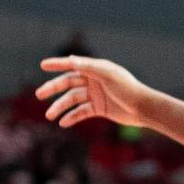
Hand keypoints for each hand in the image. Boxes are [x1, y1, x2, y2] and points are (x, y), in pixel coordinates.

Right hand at [36, 56, 150, 128]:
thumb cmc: (129, 89)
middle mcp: (93, 80)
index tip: (43, 65)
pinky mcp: (99, 109)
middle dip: (53, 89)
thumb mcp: (109, 75)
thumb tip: (71, 61)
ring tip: (49, 115)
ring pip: (73, 100)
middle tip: (39, 95)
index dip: (57, 64)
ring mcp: (95, 95)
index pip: (72, 64)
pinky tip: (63, 123)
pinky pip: (82, 112)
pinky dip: (72, 117)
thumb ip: (90, 68)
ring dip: (60, 107)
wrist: (144, 108)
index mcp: (95, 69)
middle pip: (68, 84)